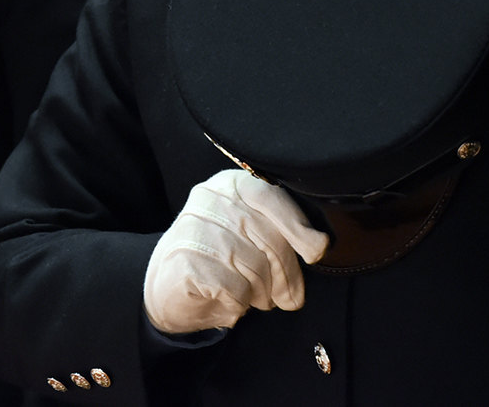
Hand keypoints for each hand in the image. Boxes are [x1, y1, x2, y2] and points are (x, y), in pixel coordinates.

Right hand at [143, 168, 328, 335]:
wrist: (169, 285)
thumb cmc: (219, 257)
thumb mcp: (250, 232)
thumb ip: (281, 229)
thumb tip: (318, 245)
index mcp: (229, 184)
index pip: (271, 197)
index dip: (298, 226)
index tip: (316, 250)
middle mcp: (209, 199)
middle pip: (269, 238)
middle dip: (287, 274)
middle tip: (289, 297)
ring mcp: (194, 229)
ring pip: (255, 267)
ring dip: (263, 293)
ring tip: (256, 298)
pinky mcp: (186, 262)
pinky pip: (234, 288)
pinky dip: (239, 303)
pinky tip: (231, 301)